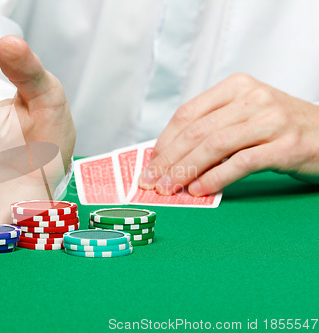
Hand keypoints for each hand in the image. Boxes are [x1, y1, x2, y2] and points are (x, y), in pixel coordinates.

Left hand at [139, 73, 318, 195]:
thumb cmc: (280, 129)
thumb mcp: (245, 116)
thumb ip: (212, 127)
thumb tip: (169, 156)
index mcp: (236, 87)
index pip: (188, 113)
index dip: (164, 141)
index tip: (150, 163)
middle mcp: (253, 98)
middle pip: (197, 131)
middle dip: (169, 160)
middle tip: (152, 182)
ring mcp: (271, 120)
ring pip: (215, 146)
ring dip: (186, 171)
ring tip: (170, 189)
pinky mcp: (287, 145)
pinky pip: (241, 163)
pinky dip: (215, 178)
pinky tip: (200, 190)